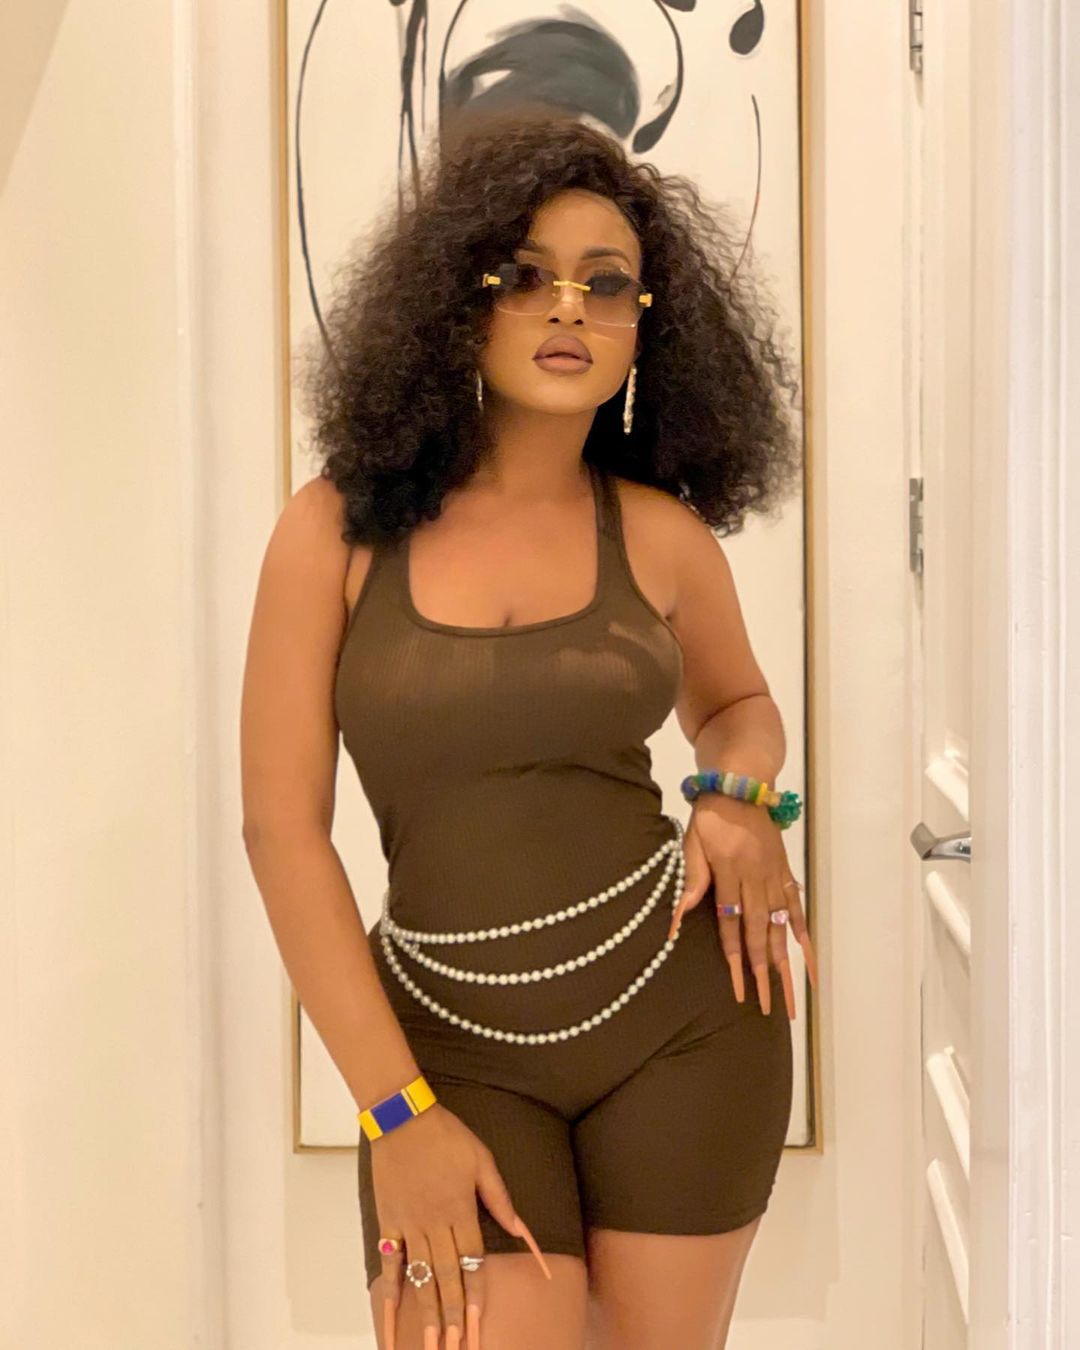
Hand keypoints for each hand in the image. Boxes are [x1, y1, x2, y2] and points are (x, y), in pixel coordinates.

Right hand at [371, 1102, 550, 1349]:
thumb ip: (499, 1197)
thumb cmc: (446, 1135)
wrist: (402, 1117)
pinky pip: (390, 1262)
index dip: (476, 1297)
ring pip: (421, 1277)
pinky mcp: (389, 1222)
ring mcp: (409, 1225)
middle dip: (452, 1317)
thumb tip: (520, 1228)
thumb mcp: (482, 1160)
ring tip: (430, 1344)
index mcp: (462, 1210)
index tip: (477, 1327)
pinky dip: (392, 1290)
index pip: (472, 1263)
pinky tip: (393, 1316)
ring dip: (426, 1313)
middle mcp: (436, 1224)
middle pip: (447, 1278)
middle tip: (455, 1348)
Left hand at [667, 794, 818, 1017]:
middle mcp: (757, 879)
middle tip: (769, 1006)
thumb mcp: (691, 843)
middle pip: (760, 933)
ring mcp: (775, 877)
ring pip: (781, 926)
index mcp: (730, 873)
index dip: (734, 958)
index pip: (731, 924)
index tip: (739, 990)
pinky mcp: (785, 874)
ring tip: (792, 993)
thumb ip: (689, 881)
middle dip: (763, 972)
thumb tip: (674, 922)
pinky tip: (809, 961)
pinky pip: (797, 908)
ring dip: (785, 962)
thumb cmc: (709, 817)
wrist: (741, 785)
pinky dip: (803, 935)